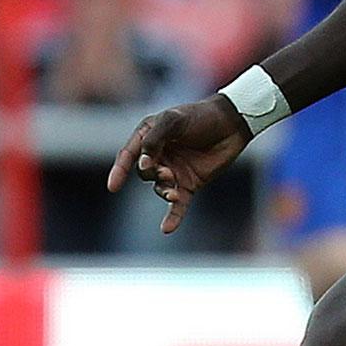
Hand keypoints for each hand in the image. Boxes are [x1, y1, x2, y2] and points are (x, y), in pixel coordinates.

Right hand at [107, 97, 250, 234]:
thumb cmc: (201, 116)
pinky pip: (178, 205)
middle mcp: (159, 155)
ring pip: (160, 188)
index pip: (128, 156)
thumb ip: (155, 139)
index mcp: (149, 137)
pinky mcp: (190, 184)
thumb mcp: (174, 120)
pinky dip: (173, 217)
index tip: (113, 187)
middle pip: (144, 173)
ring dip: (164, 192)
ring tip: (174, 194)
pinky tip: (167, 229)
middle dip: (152, 175)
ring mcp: (174, 171)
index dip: (119, 171)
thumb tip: (143, 163)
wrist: (232, 123)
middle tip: (167, 173)